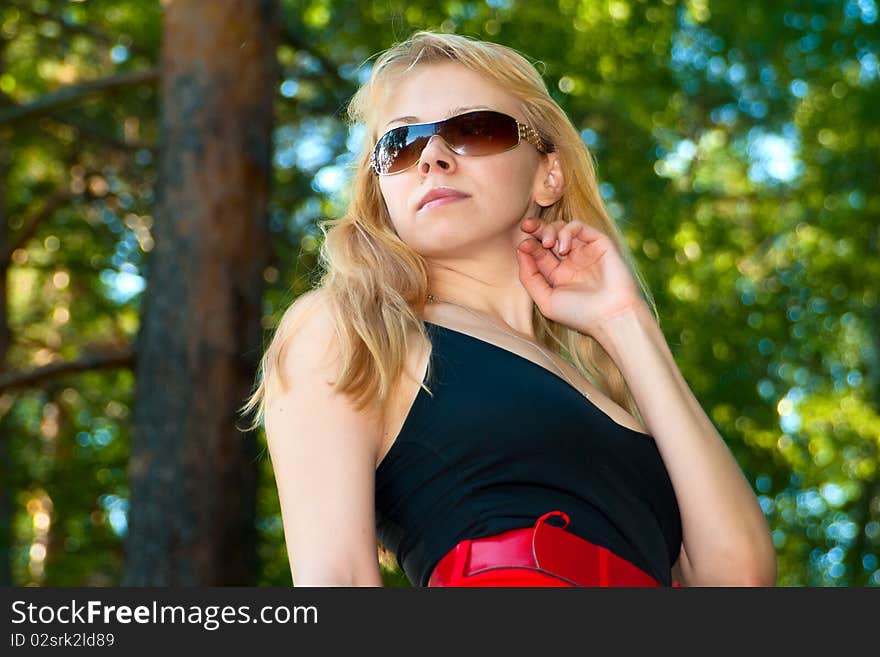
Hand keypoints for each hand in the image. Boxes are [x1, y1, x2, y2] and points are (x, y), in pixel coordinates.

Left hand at [515, 216, 647, 337]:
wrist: (611, 316)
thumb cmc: (579, 314)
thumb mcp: (545, 300)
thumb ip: (529, 276)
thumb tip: (521, 249)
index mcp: (558, 275)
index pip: (538, 253)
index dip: (528, 246)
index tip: (522, 246)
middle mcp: (572, 261)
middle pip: (549, 236)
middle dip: (536, 228)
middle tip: (526, 226)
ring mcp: (585, 251)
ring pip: (563, 228)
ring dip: (550, 230)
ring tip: (548, 243)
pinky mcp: (600, 243)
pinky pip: (579, 227)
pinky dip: (567, 231)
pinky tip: (564, 248)